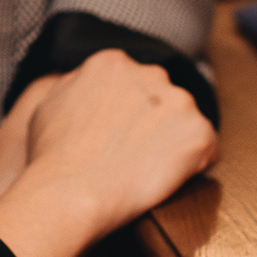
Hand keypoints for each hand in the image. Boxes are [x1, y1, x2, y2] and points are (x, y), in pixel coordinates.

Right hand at [0, 50, 216, 256]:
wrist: (70, 193)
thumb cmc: (52, 157)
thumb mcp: (49, 103)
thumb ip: (76, 85)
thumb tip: (87, 85)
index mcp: (113, 63)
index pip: (135, 82)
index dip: (130, 112)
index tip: (121, 134)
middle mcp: (150, 72)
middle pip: (162, 97)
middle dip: (154, 122)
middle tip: (134, 154)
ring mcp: (179, 102)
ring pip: (185, 121)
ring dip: (173, 142)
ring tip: (147, 170)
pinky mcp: (199, 134)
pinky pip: (207, 149)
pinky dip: (194, 165)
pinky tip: (167, 179)